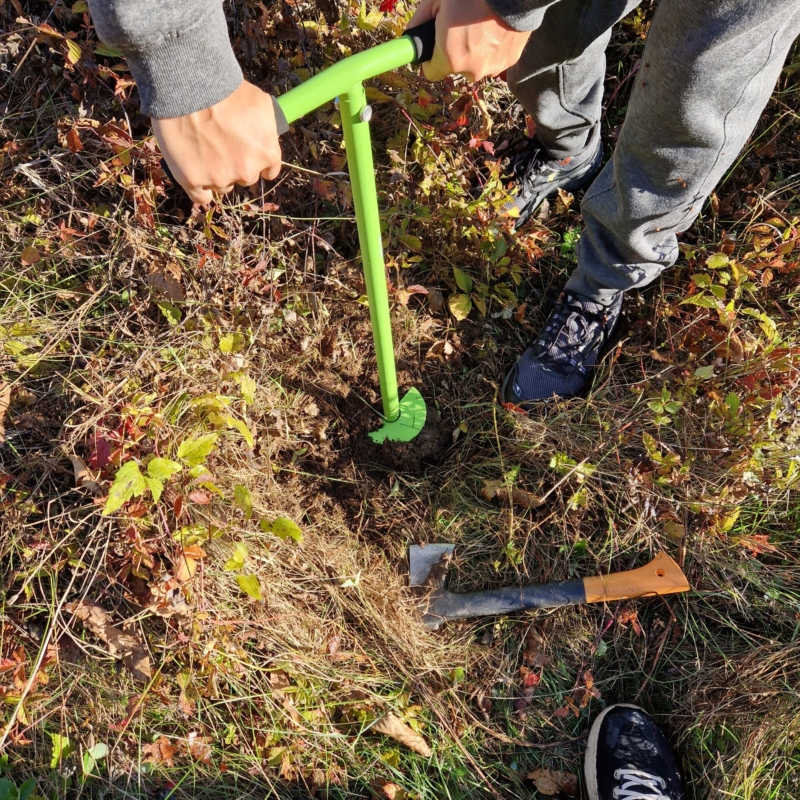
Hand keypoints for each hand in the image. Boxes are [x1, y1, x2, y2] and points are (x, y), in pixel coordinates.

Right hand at [152, 81, 281, 203]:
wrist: (189, 86)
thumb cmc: (225, 90)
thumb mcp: (260, 103)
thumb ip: (269, 127)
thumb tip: (270, 135)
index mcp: (267, 154)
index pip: (268, 171)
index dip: (256, 160)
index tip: (246, 153)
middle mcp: (247, 171)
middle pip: (245, 177)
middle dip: (236, 164)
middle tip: (220, 143)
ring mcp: (220, 178)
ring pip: (222, 186)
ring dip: (216, 174)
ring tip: (202, 148)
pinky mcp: (194, 181)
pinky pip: (201, 196)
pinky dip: (200, 188)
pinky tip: (196, 175)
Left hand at [407, 0, 531, 81]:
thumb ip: (419, 21)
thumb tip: (409, 35)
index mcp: (450, 58)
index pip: (430, 73)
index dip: (430, 58)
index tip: (433, 46)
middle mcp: (471, 70)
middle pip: (455, 67)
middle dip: (454, 50)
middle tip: (462, 24)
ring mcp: (492, 68)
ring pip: (475, 64)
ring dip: (475, 50)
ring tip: (481, 24)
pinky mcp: (509, 61)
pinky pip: (493, 59)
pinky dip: (492, 47)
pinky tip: (495, 27)